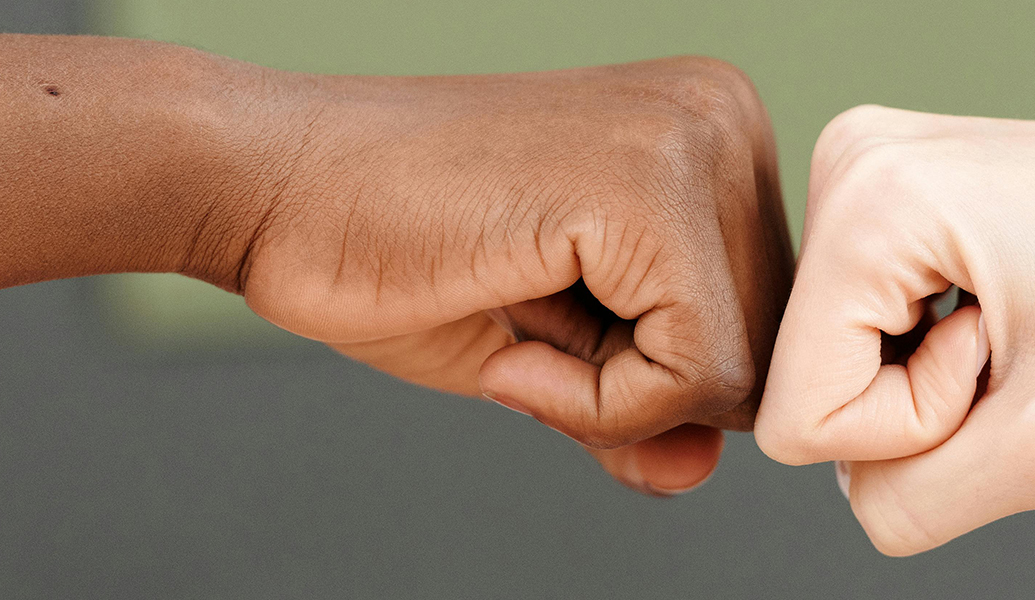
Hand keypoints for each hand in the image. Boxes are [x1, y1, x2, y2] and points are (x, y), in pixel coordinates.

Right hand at [194, 57, 793, 494]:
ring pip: (739, 369)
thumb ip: (645, 404)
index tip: (549, 333)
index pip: (767, 318)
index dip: (660, 377)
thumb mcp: (550, 346)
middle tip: (524, 336)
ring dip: (614, 397)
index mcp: (711, 129)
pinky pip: (692, 374)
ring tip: (516, 328)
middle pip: (766, 347)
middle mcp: (722, 115)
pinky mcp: (648, 191)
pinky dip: (595, 402)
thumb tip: (710, 465)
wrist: (266, 183)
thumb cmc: (390, 250)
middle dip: (645, 388)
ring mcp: (692, 142)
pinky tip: (512, 338)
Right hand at [753, 106, 1034, 552]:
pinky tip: (1022, 311)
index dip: (913, 433)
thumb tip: (857, 494)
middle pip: (815, 381)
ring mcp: (876, 168)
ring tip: (1033, 327)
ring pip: (845, 360)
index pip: (800, 414)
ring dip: (941, 380)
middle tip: (1031, 351)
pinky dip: (947, 348)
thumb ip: (911, 505)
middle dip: (925, 405)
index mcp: (870, 199)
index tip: (1013, 366)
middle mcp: (854, 162)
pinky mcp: (908, 188)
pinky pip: (876, 325)